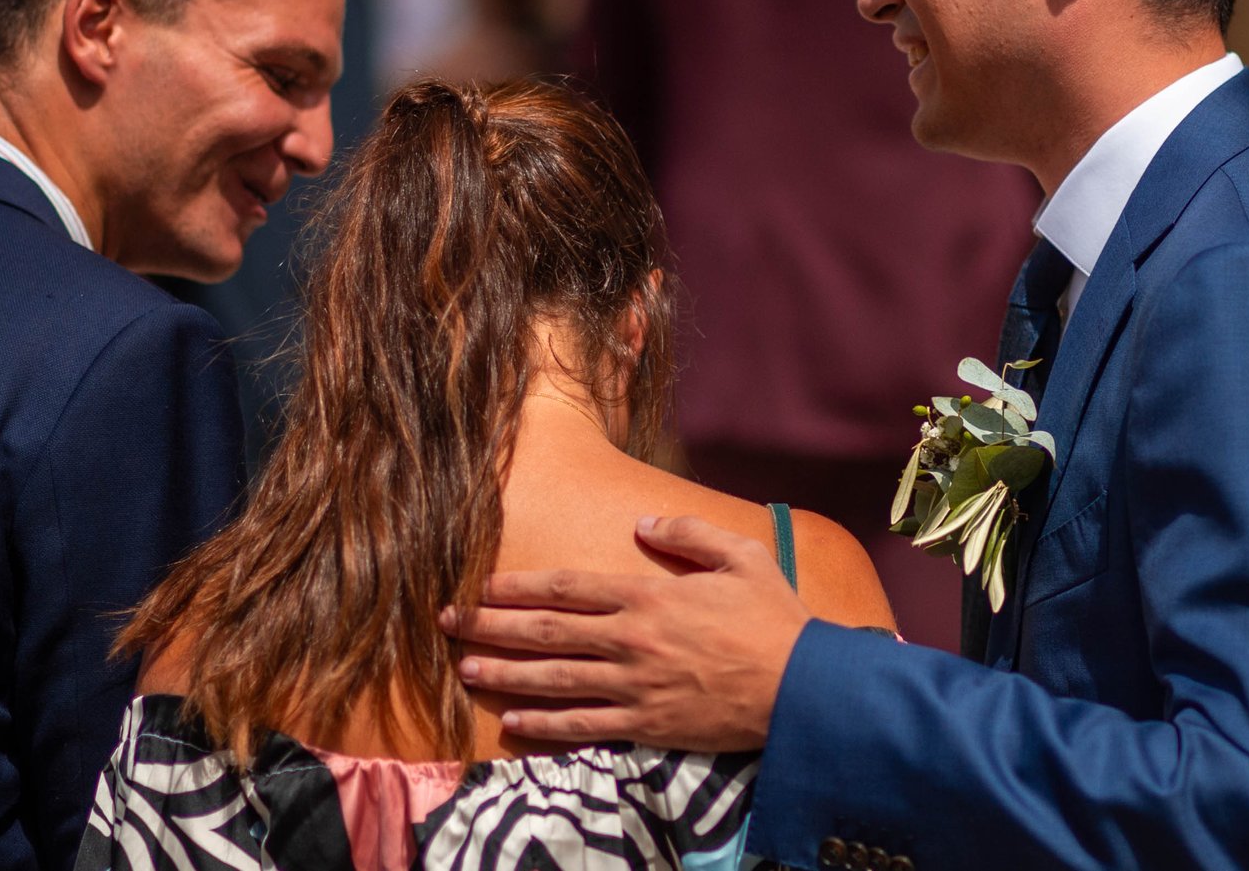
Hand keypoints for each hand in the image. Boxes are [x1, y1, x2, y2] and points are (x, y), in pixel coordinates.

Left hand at [439, 514, 810, 750]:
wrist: (801, 688)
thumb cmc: (775, 619)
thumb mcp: (741, 556)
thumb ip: (688, 533)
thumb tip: (643, 521)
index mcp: (648, 596)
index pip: (566, 587)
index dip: (518, 587)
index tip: (482, 587)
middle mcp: (630, 640)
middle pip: (545, 632)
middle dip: (490, 627)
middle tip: (447, 624)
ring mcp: (635, 686)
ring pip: (553, 681)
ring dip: (505, 675)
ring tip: (466, 671)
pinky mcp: (647, 725)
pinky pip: (584, 726)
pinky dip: (545, 725)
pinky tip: (514, 722)